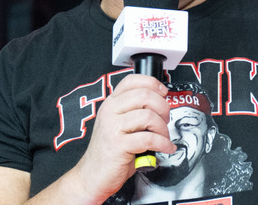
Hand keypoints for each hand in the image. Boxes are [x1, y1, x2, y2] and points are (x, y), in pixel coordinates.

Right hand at [71, 74, 176, 201]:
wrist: (91, 176)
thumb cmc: (110, 152)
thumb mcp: (120, 125)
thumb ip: (134, 112)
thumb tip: (161, 105)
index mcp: (111, 104)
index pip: (132, 81)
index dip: (152, 83)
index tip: (163, 93)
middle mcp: (110, 111)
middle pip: (145, 95)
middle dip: (163, 107)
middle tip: (165, 120)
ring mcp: (112, 127)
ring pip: (148, 116)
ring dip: (163, 128)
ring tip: (164, 137)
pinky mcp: (118, 145)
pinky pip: (149, 139)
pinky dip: (163, 144)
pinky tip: (165, 148)